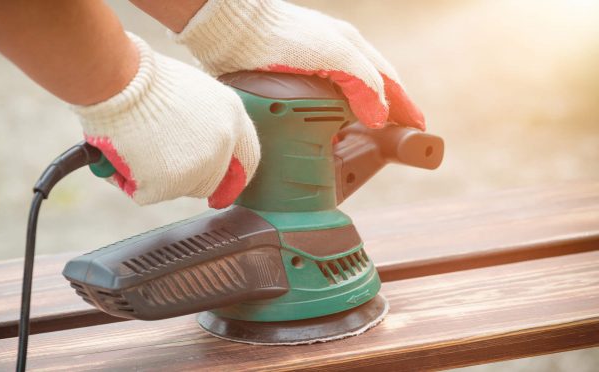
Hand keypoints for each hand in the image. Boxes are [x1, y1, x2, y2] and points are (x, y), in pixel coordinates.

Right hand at [74, 33, 259, 207]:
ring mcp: (198, 166)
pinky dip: (130, 180)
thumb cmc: (144, 77)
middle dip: (188, 177)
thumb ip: (206, 119)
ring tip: (134, 145)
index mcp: (233, 114)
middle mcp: (222, 143)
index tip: (224, 189)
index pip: (247, 157)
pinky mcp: (168, 184)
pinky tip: (122, 155)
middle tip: (160, 163)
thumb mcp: (192, 90)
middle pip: (212, 181)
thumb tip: (198, 143)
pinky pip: (146, 193)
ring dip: (156, 176)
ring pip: (178, 188)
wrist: (118, 80)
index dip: (235, 175)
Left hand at [174, 0, 424, 130]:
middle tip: (398, 137)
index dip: (406, 107)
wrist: (234, 30)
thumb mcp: (335, 55)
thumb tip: (380, 115)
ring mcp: (313, 66)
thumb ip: (363, 82)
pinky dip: (332, 119)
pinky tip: (326, 131)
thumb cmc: (284, 37)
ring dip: (359, 118)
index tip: (419, 130)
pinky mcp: (289, 78)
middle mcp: (336, 55)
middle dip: (388, 112)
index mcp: (352, 47)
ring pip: (346, 97)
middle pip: (372, 89)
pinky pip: (321, 102)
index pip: (389, 82)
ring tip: (366, 141)